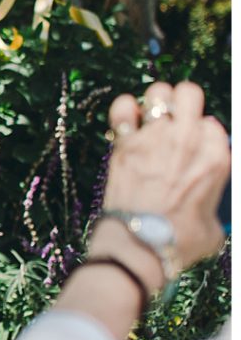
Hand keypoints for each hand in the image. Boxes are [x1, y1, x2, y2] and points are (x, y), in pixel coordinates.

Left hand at [103, 81, 228, 280]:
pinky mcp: (124, 144)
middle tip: (174, 119)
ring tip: (151, 116)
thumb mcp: (215, 228)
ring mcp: (154, 138)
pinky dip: (124, 109)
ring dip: (155, 101)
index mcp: (216, 156)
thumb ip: (215, 207)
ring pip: (158, 93)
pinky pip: (122, 108)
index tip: (192, 147)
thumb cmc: (178, 242)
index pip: (212, 124)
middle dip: (183, 102)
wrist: (139, 246)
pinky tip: (126, 120)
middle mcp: (188, 140)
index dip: (201, 133)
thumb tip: (207, 206)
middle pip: (189, 94)